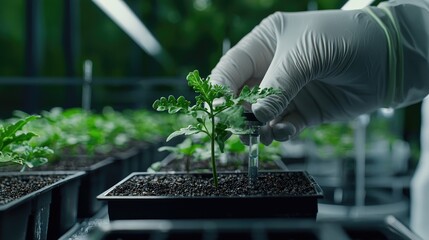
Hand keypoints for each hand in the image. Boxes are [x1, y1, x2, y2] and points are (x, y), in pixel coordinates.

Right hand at [210, 9, 391, 144]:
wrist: (390, 58)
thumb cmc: (343, 40)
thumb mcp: (304, 55)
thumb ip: (276, 87)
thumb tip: (254, 118)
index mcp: (265, 43)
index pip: (231, 67)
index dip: (220, 89)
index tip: (217, 111)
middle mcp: (273, 67)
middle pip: (242, 95)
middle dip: (239, 114)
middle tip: (240, 130)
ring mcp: (289, 90)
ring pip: (260, 115)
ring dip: (258, 128)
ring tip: (263, 135)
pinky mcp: (304, 110)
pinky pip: (283, 125)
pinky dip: (281, 132)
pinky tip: (287, 131)